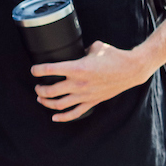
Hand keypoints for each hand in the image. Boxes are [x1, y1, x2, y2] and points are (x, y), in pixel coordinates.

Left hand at [32, 40, 157, 120]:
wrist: (132, 69)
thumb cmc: (114, 56)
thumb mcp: (95, 47)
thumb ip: (81, 50)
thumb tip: (75, 52)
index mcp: (77, 68)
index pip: (50, 70)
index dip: (37, 70)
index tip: (33, 70)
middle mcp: (79, 83)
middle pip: (50, 90)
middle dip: (40, 89)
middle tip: (37, 87)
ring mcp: (85, 95)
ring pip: (59, 104)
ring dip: (46, 102)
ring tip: (41, 98)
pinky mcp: (92, 102)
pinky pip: (74, 113)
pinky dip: (63, 117)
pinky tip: (54, 117)